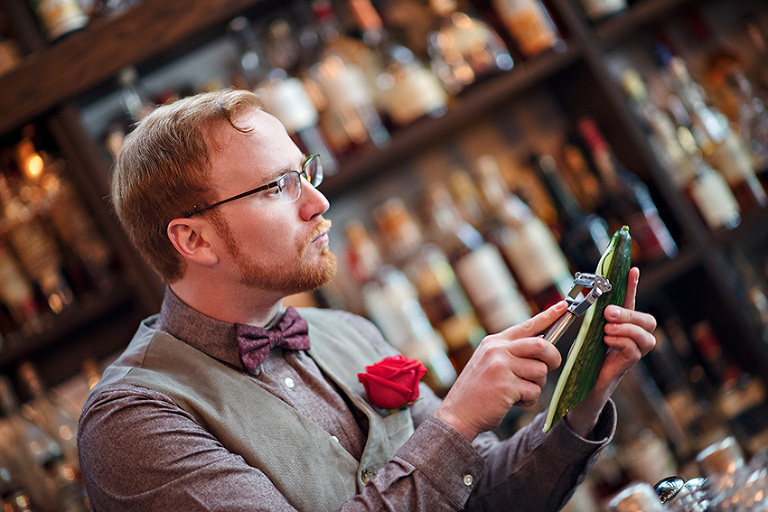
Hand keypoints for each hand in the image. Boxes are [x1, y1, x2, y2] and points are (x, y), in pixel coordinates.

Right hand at [434, 301, 566, 440]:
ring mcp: (501, 367)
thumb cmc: (478, 391)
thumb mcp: (488, 362)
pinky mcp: (506, 386)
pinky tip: (513, 401)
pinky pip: (534, 391)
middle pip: (541, 345)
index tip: (564, 305)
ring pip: (540, 371)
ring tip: (519, 391)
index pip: (526, 325)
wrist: (457, 414)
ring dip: (536, 385)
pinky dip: (528, 399)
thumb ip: (511, 352)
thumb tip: (542, 345)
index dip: (548, 315)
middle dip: (553, 357)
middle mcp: (497, 350)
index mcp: (494, 342)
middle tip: (552, 366)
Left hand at [565, 267, 656, 435]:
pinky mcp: (627, 366)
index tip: (632, 269)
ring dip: (625, 329)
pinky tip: (608, 341)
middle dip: (630, 314)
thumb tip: (585, 297)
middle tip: (608, 313)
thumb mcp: (586, 332)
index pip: (631, 302)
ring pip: (647, 337)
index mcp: (622, 326)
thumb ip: (591, 317)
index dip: (632, 286)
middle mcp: (632, 339)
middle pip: (649, 321)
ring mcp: (633, 353)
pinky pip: (634, 351)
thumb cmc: (584, 359)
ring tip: (606, 331)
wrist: (580, 389)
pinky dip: (622, 342)